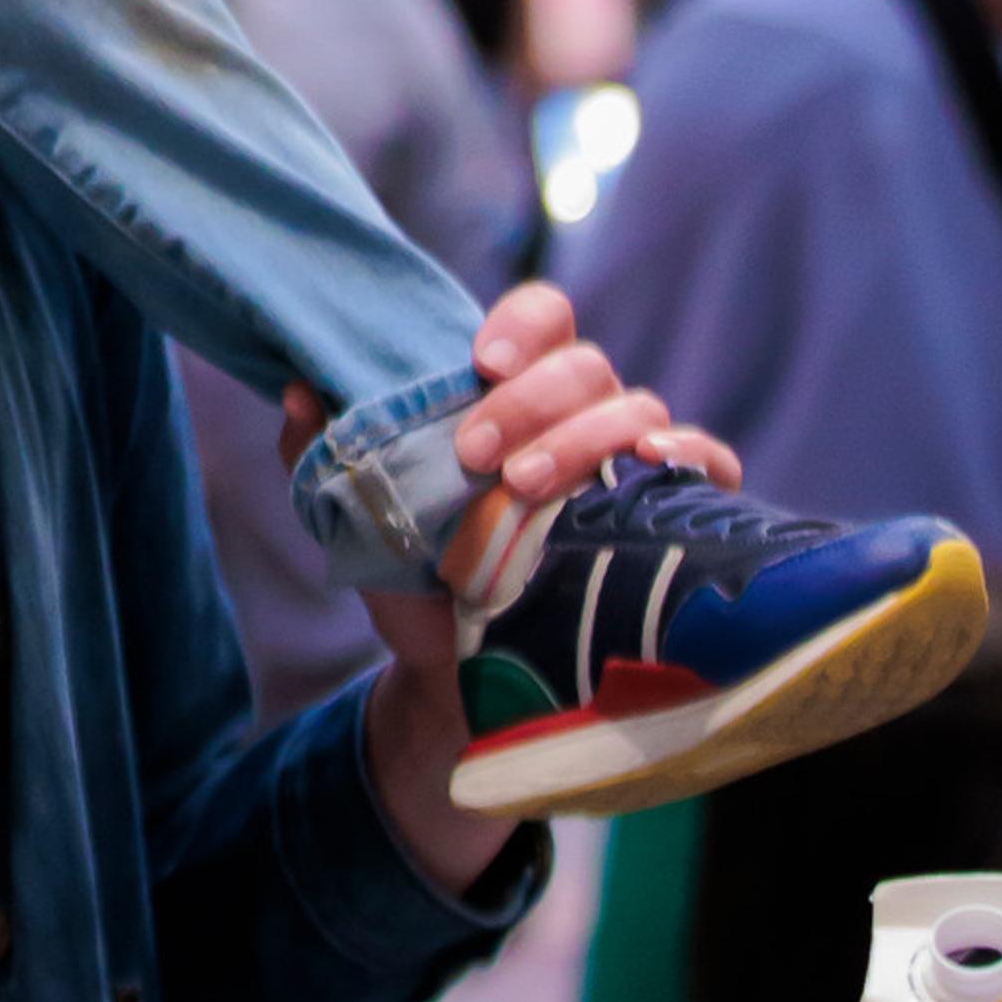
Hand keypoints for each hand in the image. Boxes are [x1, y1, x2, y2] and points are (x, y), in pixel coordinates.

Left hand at [291, 288, 734, 897]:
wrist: (459, 683)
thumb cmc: (417, 580)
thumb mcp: (360, 519)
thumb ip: (320, 451)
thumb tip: (295, 388)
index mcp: (516, 395)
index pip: (542, 318)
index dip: (520, 324)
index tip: (478, 362)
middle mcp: (580, 417)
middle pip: (585, 364)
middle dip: (530, 400)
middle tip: (475, 453)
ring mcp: (629, 468)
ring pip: (636, 407)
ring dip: (581, 436)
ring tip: (525, 487)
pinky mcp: (669, 520)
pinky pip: (706, 464)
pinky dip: (691, 452)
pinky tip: (653, 464)